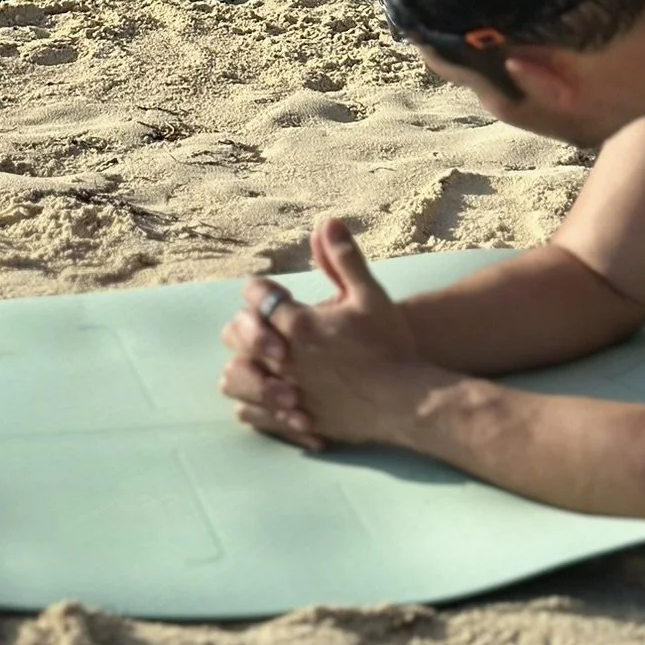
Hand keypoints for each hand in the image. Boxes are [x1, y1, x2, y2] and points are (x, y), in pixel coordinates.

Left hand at [220, 218, 433, 451]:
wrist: (407, 402)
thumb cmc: (390, 347)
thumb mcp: (370, 295)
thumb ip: (344, 259)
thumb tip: (328, 222)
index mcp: (298, 324)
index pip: (256, 296)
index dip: (262, 289)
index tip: (275, 291)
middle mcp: (284, 360)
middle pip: (237, 335)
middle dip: (247, 324)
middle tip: (264, 323)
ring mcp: (286, 394)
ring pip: (236, 378)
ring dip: (243, 365)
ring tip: (257, 360)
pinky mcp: (294, 422)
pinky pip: (253, 414)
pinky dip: (253, 403)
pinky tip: (266, 396)